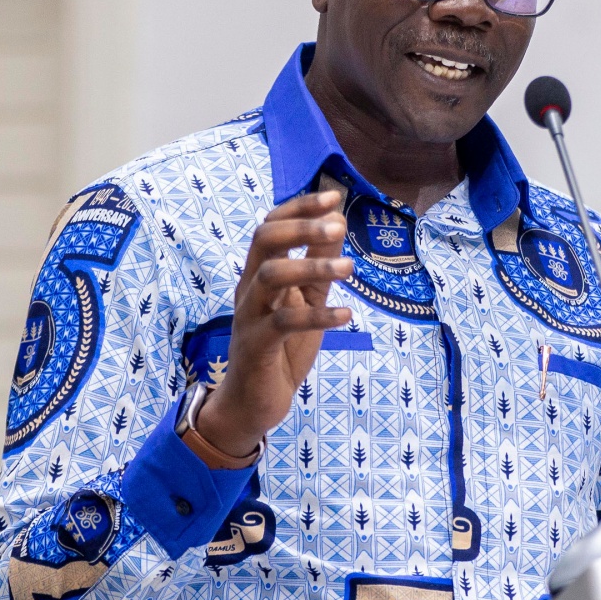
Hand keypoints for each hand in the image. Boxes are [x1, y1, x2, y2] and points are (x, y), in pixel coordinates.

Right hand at [194, 190, 351, 462]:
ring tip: (350, 269)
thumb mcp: (306, 301)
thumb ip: (318, 268)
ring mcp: (250, 315)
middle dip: (301, 226)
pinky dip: (318, 316)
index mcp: (259, 273)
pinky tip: (346, 314)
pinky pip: (284, 323)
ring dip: (312, 267)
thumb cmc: (281, 349)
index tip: (335, 197)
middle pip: (264, 240)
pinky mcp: (257, 345)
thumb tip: (337, 226)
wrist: (254, 402)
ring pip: (271, 275)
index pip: (271, 226)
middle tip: (338, 225)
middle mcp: (250, 288)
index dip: (300, 208)